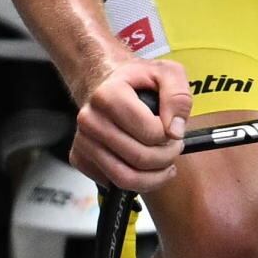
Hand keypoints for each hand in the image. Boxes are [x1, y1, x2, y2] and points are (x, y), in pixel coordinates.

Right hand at [67, 52, 191, 193]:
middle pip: (139, 158)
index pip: (150, 133)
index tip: (173, 130)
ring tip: (163, 160)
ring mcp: (82, 141)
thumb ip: (178, 97)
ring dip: (154, 176)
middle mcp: (89, 119)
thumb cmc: (138, 82)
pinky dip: (135, 181)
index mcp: (108, 95)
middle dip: (166, 157)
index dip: (170, 136)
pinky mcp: (80, 158)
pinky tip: (143, 165)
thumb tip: (175, 131)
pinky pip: (112, 184)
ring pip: (125, 178)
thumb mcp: (168, 74)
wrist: (108, 85)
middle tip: (173, 147)